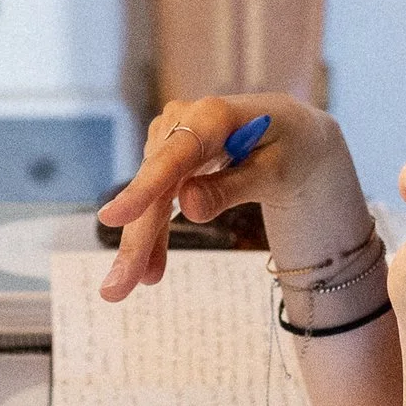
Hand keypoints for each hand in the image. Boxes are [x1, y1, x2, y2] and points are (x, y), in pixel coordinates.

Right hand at [97, 94, 353, 298]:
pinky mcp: (170, 156)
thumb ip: (232, 187)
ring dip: (142, 242)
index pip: (173, 155)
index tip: (112, 218)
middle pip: (155, 185)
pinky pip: (158, 198)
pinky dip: (155, 232)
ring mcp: (172, 137)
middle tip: (116, 289)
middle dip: (136, 238)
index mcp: (214, 116)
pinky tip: (152, 268)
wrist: (293, 133)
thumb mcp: (276, 172)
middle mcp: (184, 120)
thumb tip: (187, 207)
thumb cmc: (290, 148)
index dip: (143, 188)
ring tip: (134, 285)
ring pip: (151, 196)